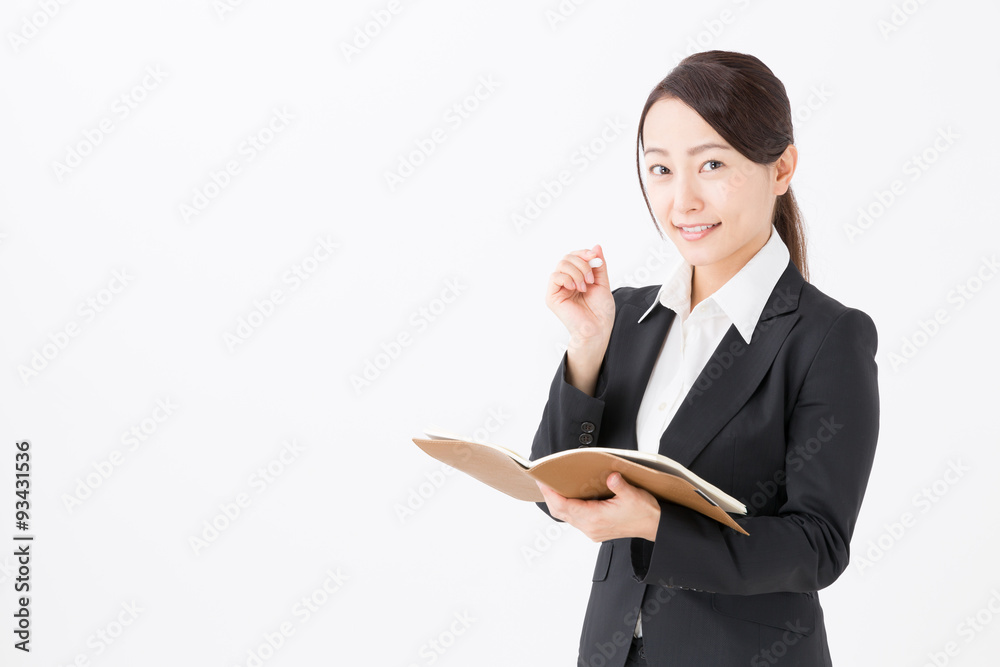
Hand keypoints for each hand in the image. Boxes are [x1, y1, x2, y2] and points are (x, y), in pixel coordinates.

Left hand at [536, 473, 660, 541]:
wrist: (654, 526)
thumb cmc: (644, 512)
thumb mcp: (633, 495)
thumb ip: (619, 485)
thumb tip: (610, 476)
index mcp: (596, 518)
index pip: (564, 506)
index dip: (550, 494)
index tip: (542, 482)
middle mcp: (590, 527)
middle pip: (560, 512)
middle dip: (549, 496)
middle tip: (542, 480)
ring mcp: (592, 530)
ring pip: (566, 516)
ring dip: (557, 502)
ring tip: (551, 486)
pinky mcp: (595, 530)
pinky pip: (574, 519)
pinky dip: (567, 507)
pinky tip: (568, 495)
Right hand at [545, 245, 614, 349]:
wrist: (598, 329)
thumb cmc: (600, 311)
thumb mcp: (602, 282)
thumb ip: (598, 265)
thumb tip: (596, 246)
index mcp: (576, 278)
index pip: (574, 256)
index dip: (583, 253)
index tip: (594, 257)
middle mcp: (565, 282)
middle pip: (567, 258)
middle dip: (582, 263)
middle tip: (591, 279)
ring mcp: (558, 289)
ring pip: (561, 265)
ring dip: (577, 272)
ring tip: (585, 286)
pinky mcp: (552, 296)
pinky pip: (555, 277)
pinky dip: (568, 278)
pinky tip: (576, 288)